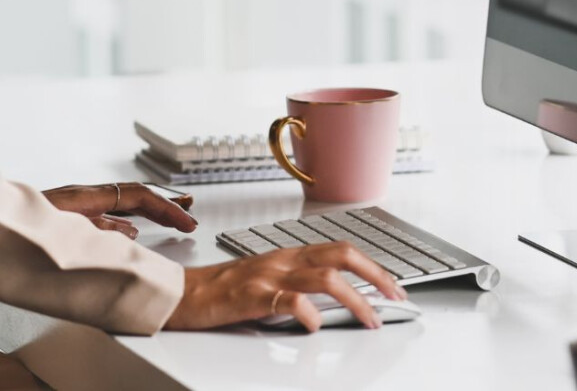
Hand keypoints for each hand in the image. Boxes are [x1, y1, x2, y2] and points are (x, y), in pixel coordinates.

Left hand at [43, 182, 197, 238]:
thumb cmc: (12, 232)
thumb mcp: (58, 233)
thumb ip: (95, 231)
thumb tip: (128, 230)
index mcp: (82, 197)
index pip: (134, 196)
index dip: (165, 207)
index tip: (187, 219)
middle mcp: (79, 197)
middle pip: (131, 195)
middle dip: (163, 203)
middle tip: (190, 212)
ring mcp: (73, 205)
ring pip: (120, 204)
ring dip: (148, 210)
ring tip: (171, 216)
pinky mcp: (64, 216)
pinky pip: (105, 214)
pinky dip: (127, 220)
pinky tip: (129, 231)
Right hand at [164, 242, 407, 331]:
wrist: (182, 293)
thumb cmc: (221, 289)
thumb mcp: (266, 278)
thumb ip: (296, 281)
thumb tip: (332, 296)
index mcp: (288, 254)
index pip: (340, 249)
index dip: (372, 265)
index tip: (392, 286)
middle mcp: (283, 260)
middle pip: (341, 255)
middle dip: (376, 275)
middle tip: (395, 296)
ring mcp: (269, 276)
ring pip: (325, 278)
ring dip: (355, 300)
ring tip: (370, 319)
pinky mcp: (251, 296)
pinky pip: (288, 300)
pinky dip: (308, 313)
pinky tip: (315, 325)